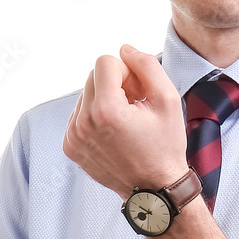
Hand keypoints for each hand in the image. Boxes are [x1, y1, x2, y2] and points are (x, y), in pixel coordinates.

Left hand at [62, 45, 187, 200]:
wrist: (155, 189)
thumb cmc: (165, 147)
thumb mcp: (168, 100)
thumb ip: (147, 66)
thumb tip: (125, 50)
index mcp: (106, 110)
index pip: (105, 62)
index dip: (127, 71)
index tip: (139, 92)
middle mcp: (83, 123)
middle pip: (92, 76)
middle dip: (115, 84)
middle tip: (135, 105)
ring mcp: (74, 136)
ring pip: (85, 95)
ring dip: (104, 100)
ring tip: (126, 122)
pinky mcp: (70, 147)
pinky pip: (79, 115)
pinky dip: (95, 117)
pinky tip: (114, 133)